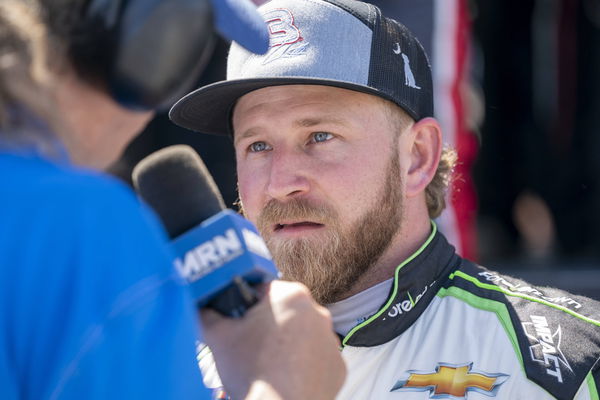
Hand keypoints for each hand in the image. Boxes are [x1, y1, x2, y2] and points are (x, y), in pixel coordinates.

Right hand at [201, 280, 345, 399]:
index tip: (240, 322)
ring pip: (302, 335)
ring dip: (287, 344)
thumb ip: (207, 314)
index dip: (247, 306)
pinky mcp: (337, 367)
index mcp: (291, 295)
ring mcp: (330, 341)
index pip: (263, 291)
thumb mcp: (218, 336)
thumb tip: (202, 308)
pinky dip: (302, 366)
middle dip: (268, 326)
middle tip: (250, 346)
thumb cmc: (253, 372)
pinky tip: (285, 376)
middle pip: (285, 312)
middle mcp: (317, 313)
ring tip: (267, 365)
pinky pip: (316, 359)